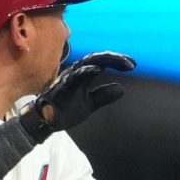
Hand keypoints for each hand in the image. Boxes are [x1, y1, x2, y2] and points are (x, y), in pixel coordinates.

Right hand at [20, 52, 135, 140]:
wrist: (46, 122)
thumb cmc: (65, 109)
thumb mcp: (90, 103)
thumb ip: (104, 96)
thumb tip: (122, 89)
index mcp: (83, 74)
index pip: (102, 62)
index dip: (117, 61)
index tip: (132, 65)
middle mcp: (76, 72)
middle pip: (98, 58)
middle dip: (115, 58)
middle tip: (131, 63)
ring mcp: (69, 78)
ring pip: (88, 62)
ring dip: (105, 60)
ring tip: (121, 62)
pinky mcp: (62, 87)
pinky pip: (74, 76)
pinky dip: (85, 71)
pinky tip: (97, 69)